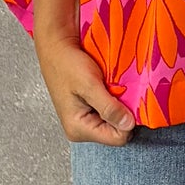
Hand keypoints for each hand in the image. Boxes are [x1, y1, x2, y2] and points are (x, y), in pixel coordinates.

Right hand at [34, 30, 136, 144]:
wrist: (56, 47)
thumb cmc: (67, 63)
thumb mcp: (90, 84)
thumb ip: (109, 107)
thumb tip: (128, 125)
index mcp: (78, 129)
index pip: (117, 138)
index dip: (127, 120)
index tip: (126, 100)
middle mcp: (81, 130)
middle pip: (117, 132)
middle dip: (123, 113)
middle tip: (118, 91)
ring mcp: (85, 121)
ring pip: (115, 121)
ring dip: (119, 105)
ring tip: (112, 87)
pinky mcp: (88, 110)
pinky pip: (110, 112)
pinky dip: (114, 100)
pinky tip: (109, 87)